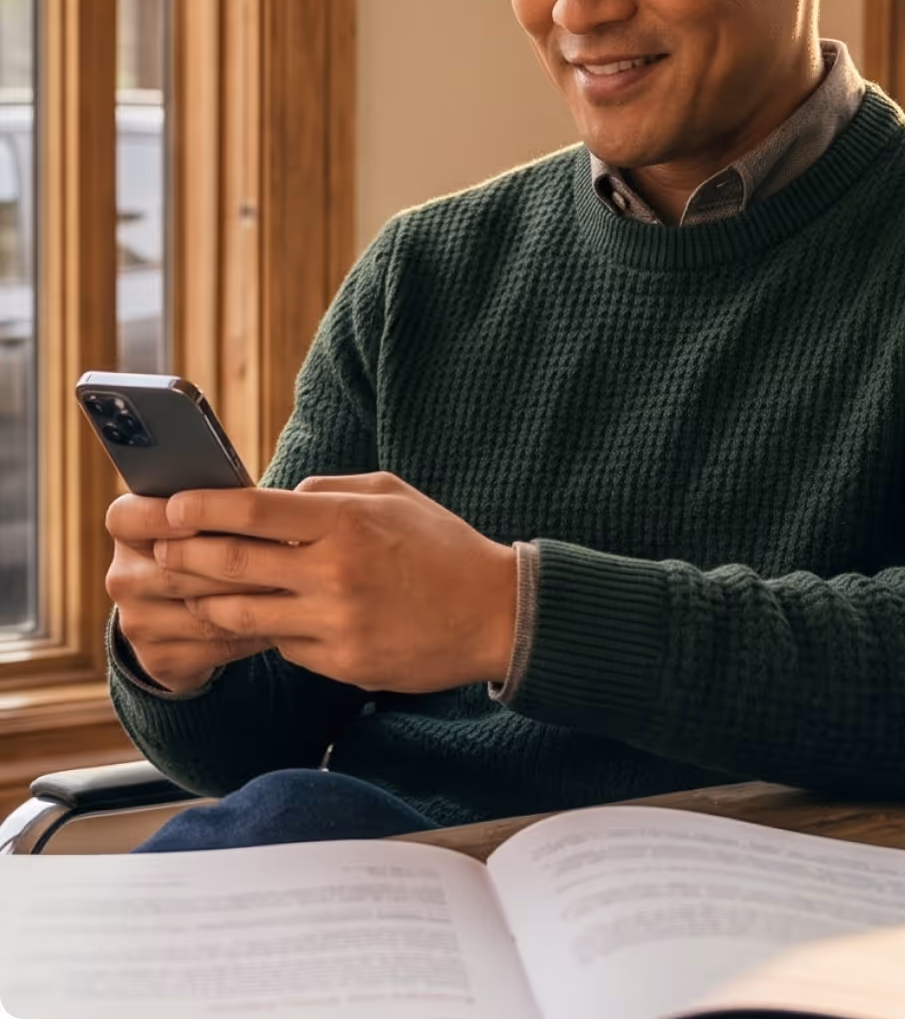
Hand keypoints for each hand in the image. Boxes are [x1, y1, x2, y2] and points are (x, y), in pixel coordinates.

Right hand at [105, 493, 282, 692]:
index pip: (130, 517)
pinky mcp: (160, 658)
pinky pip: (217, 644)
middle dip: (238, 560)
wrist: (184, 613)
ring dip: (253, 599)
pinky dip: (255, 631)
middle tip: (287, 552)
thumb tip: (273, 495)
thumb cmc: (210, 544)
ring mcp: (138, 622)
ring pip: (203, 611)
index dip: (167, 515)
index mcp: (126, 530)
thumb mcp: (205, 518)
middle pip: (179, 568)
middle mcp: (123, 577)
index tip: (211, 512)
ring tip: (293, 585)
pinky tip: (283, 618)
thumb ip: (220, 503)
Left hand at [151, 472, 517, 692]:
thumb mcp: (390, 494)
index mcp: (345, 522)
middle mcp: (334, 573)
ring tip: (191, 593)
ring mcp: (336, 624)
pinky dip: (270, 632)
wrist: (493, 612)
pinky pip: (284, 647)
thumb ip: (327, 492)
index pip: (252, 511)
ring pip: (245, 617)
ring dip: (210, 604)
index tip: (171, 507)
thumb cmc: (441, 545)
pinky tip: (265, 620)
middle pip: (233, 565)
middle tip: (158, 551)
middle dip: (185, 557)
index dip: (201, 509)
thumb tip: (276, 498)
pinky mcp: (342, 664)